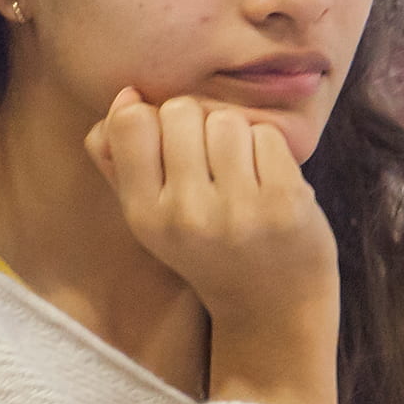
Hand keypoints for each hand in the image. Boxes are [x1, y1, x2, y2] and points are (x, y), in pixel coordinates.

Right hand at [84, 88, 338, 403]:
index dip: (153, 118)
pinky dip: (269, 151)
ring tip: (240, 175)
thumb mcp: (151, 218)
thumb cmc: (208, 250)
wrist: (272, 309)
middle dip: (198, 124)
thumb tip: (126, 95)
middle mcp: (185, 214)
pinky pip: (267, 136)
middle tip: (211, 164)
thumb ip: (120, 160)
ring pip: (226, 119)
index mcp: (144, 216)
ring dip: (236, 137)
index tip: (170, 145)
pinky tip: (267, 184)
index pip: (131, 122)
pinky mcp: (283, 202)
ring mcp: (237, 209)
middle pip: (180, 110)